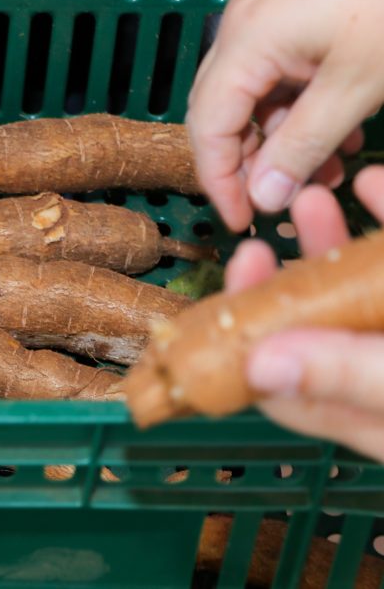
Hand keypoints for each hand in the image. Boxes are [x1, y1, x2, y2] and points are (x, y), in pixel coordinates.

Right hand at [185, 0, 383, 231]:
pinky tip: (336, 127)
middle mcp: (242, 26)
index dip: (218, 181)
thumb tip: (263, 197)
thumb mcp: (359, 83)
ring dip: (281, 138)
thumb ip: (305, 143)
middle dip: (249, 162)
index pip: (207, 128)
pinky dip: (297, 105)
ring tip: (326, 169)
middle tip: (281, 200)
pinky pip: (276, 68)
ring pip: (253, 93)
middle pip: (221, 111)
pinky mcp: (290, 8)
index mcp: (247, 42)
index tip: (241, 221)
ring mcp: (264, 13)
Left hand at [225, 167, 383, 460]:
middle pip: (311, 329)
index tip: (229, 286)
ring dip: (331, 241)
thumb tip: (258, 367)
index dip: (242, 337)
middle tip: (258, 241)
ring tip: (311, 198)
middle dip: (282, 280)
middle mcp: (372, 372)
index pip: (277, 383)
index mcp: (360, 414)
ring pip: (353, 288)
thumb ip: (342, 377)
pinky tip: (375, 184)